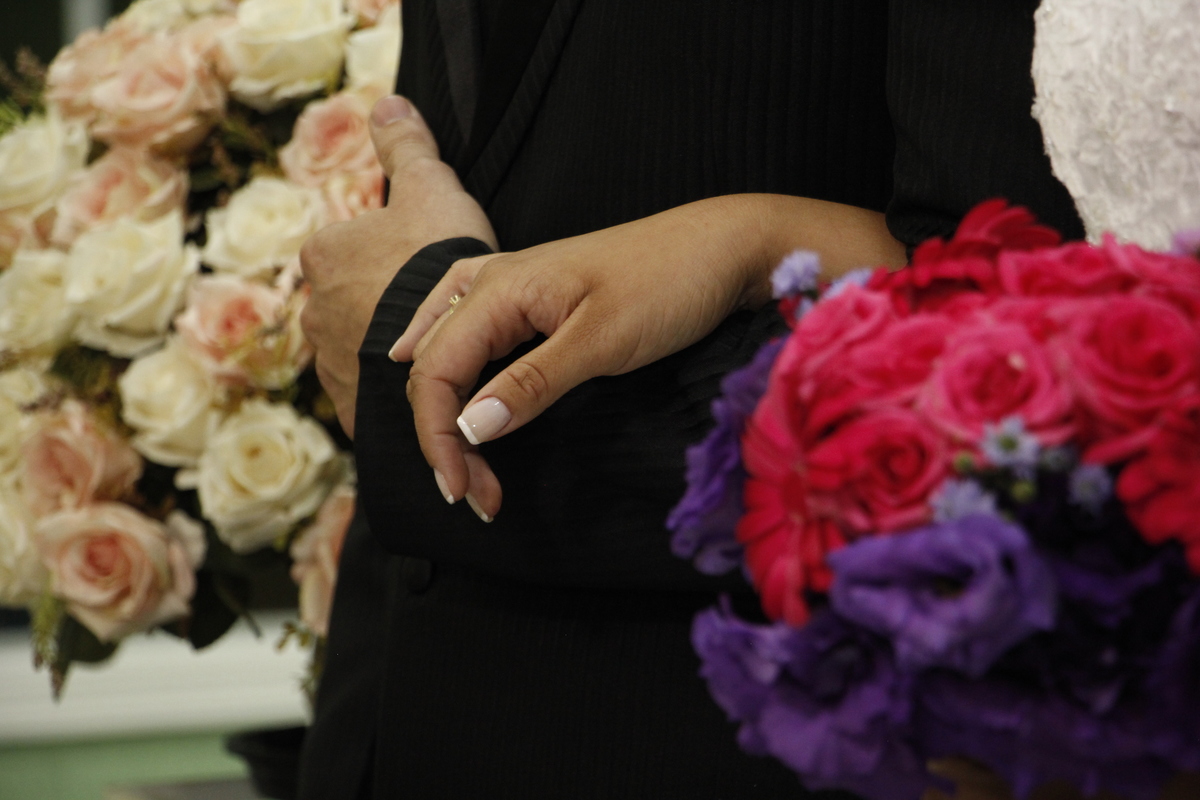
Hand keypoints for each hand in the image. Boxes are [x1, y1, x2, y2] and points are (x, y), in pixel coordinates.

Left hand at [299, 95, 496, 438]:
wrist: (443, 348)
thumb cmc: (436, 264)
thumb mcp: (431, 188)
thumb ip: (406, 146)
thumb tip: (388, 101)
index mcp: (325, 251)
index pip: (355, 249)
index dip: (396, 256)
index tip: (427, 268)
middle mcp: (313, 307)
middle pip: (355, 301)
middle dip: (385, 308)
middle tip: (435, 314)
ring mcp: (327, 360)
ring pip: (360, 349)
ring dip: (385, 352)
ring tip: (432, 356)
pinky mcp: (347, 402)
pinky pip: (368, 393)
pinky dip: (387, 391)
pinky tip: (419, 390)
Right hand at [389, 194, 904, 516]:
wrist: (724, 246)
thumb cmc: (670, 283)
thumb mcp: (602, 341)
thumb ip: (532, 383)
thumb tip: (470, 428)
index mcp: (500, 289)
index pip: (436, 371)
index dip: (438, 438)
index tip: (464, 492)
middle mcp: (494, 281)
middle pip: (434, 364)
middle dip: (443, 435)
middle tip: (477, 494)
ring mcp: (513, 283)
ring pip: (443, 343)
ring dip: (441, 405)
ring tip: (453, 459)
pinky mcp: (536, 293)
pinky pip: (461, 319)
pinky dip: (438, 348)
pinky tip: (415, 353)